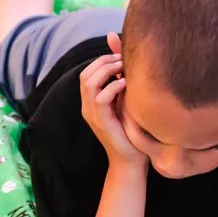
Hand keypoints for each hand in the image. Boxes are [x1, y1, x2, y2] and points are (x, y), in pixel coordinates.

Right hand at [78, 42, 145, 167]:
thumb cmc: (131, 131)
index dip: (101, 60)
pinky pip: (101, 98)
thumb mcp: (126, 103)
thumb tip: (125, 62)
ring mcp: (93, 115)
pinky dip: (113, 87)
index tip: (120, 56)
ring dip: (107, 71)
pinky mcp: (102, 122)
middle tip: (123, 60)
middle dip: (103, 62)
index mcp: (91, 102)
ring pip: (89, 83)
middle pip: (85, 74)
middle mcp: (88, 107)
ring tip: (123, 69)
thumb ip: (122, 84)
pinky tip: (126, 85)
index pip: (87, 73)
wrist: (130, 160)